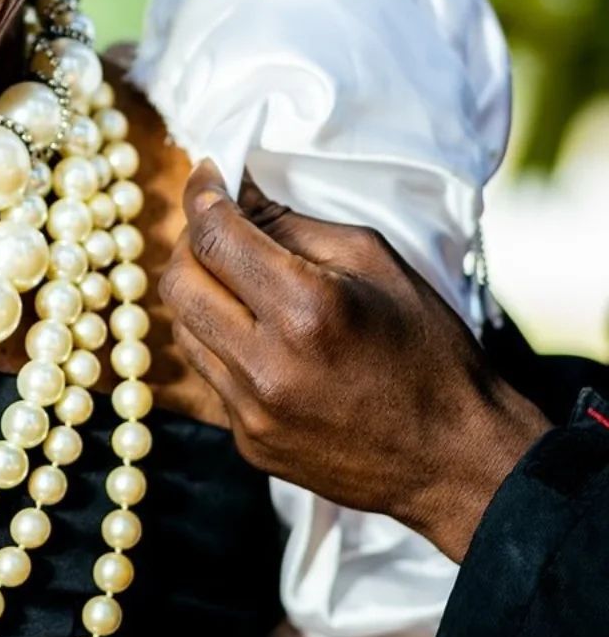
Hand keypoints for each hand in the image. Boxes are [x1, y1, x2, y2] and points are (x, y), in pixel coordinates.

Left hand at [159, 160, 550, 560]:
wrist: (457, 461)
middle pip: (179, 283)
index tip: (205, 175)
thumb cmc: (430, 352)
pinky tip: (258, 335)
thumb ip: (296, 226)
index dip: (201, 196)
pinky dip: (220, 342)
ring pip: (183, 329)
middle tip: (215, 226)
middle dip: (189, 242)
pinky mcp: (248, 441)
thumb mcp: (376, 265)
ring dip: (201, 293)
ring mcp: (251, 411)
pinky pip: (209, 374)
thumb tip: (237, 195)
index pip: (215, 238)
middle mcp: (266, 365)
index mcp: (305, 309)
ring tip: (236, 279)